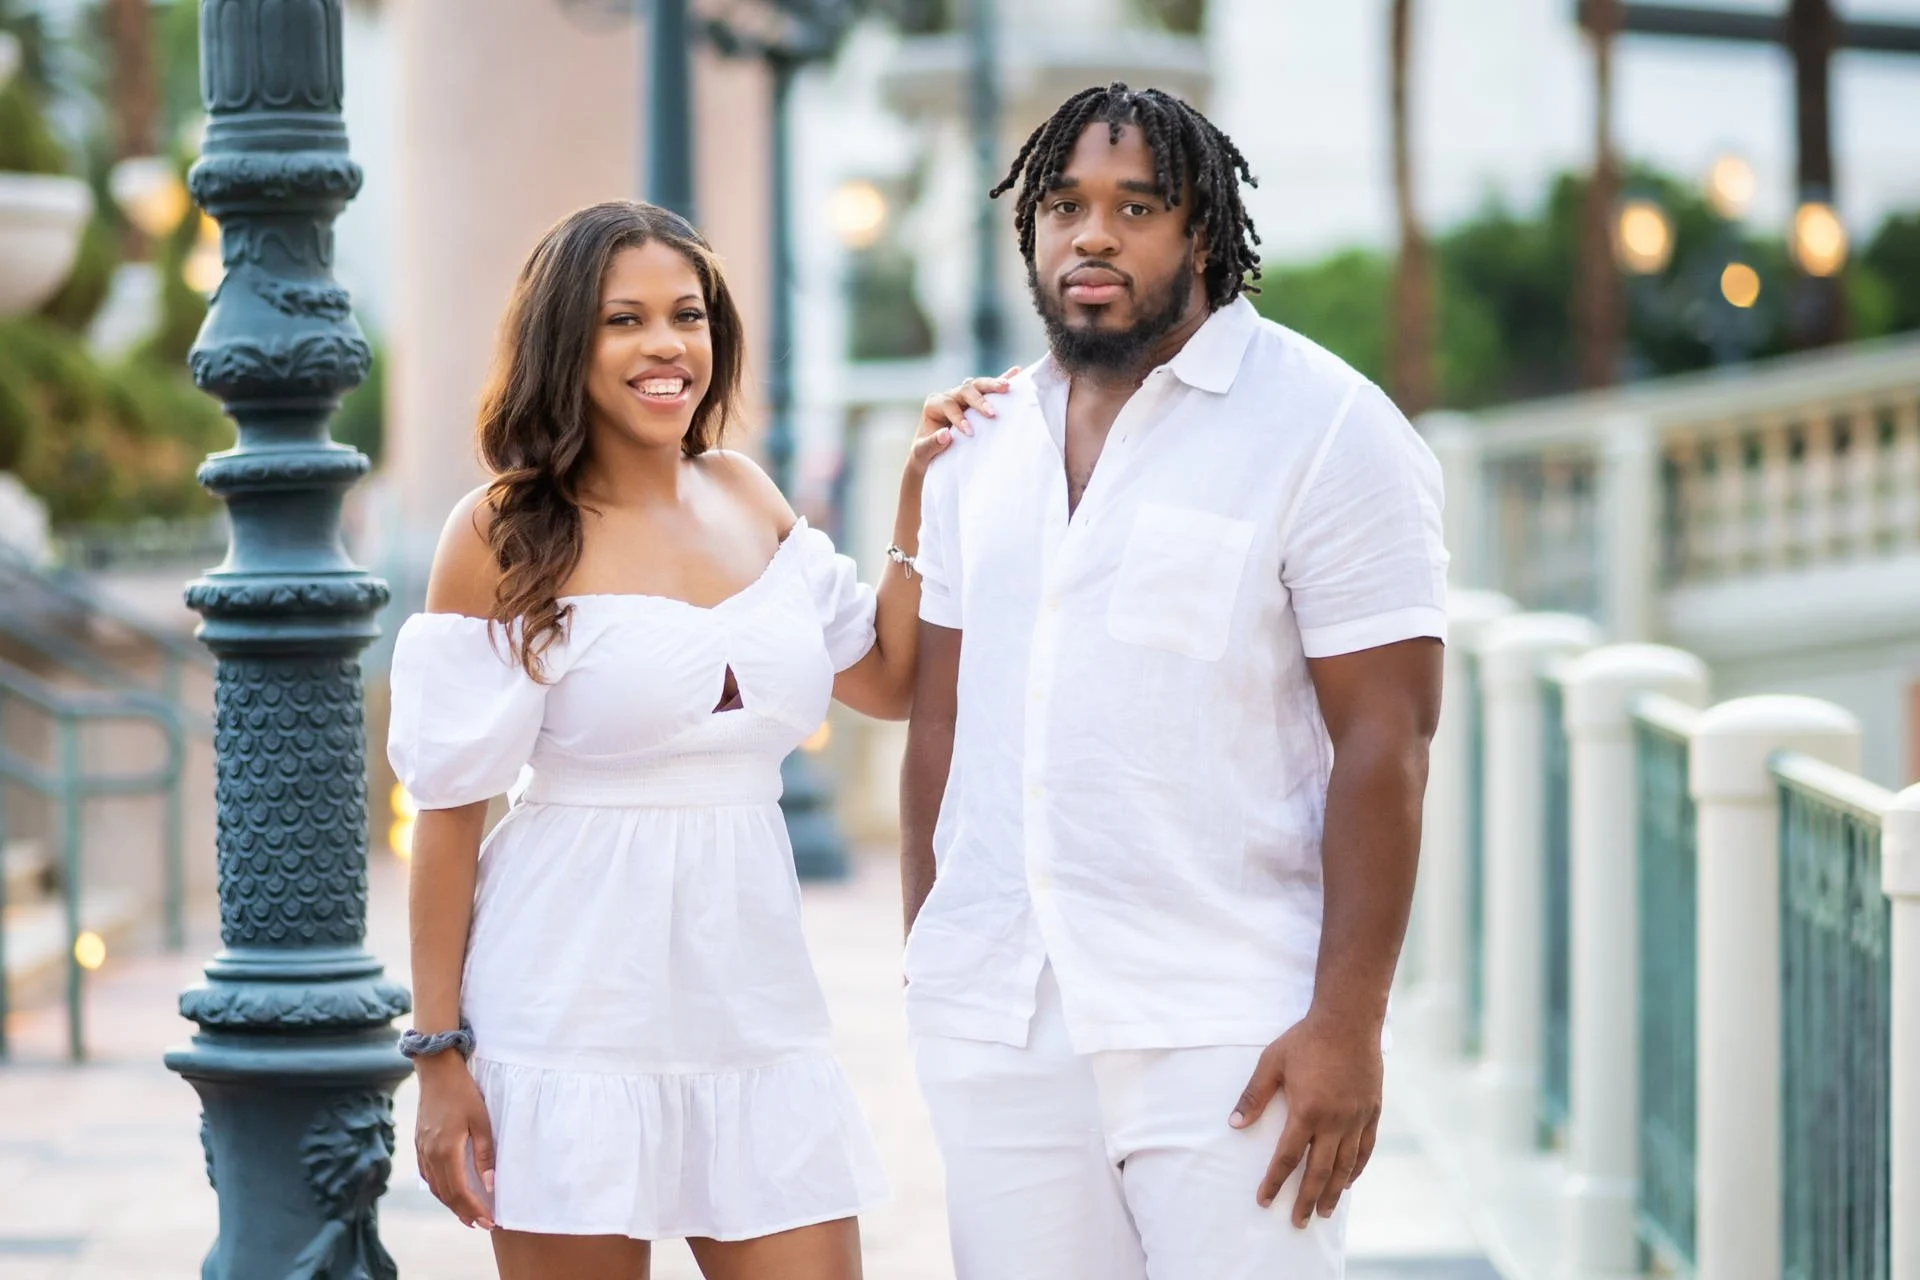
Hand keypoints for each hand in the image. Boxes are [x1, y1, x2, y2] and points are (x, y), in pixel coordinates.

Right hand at [415, 1055, 496, 1229]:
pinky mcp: (419, 1144)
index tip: (489, 1221)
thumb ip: (485, 1155)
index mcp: (446, 1151)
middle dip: (464, 1212)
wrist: (437, 1070)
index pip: (460, 1191)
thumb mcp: (482, 1121)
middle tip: (481, 1225)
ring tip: (467, 1215)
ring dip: (451, 1203)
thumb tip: (490, 1185)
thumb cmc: (463, 1093)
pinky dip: (439, 1189)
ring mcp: (422, 1150)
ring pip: (435, 1187)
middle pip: (446, 1194)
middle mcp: (430, 1154)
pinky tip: (449, 1192)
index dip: (474, 1209)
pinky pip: (428, 1175)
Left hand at [907, 367, 1018, 474]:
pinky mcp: (976, 401)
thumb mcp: (922, 453)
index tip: (970, 432)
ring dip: (993, 385)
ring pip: (978, 385)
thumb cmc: (925, 455)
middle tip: (992, 413)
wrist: (933, 456)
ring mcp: (964, 397)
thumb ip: (930, 444)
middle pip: (965, 389)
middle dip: (979, 400)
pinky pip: (990, 389)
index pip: (948, 405)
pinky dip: (1002, 379)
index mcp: (934, 404)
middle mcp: (949, 396)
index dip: (959, 417)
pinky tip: (1016, 372)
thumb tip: (946, 435)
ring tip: (1007, 387)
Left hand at [1230, 1010, 1381, 1226]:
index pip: (1287, 1157)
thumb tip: (1234, 1125)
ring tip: (1324, 1212)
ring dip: (1333, 1192)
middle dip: (1306, 1199)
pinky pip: (1365, 1149)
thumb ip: (1254, 1096)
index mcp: (1307, 1111)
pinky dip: (1356, 1169)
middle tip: (1298, 1222)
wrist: (1348, 1021)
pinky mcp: (1372, 1112)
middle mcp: (1333, 1121)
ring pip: (1345, 1166)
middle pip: (1318, 1171)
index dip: (1275, 1181)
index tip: (1264, 1200)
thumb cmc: (1305, 1040)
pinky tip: (1348, 1181)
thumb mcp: (1272, 1063)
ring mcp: (1356, 1118)